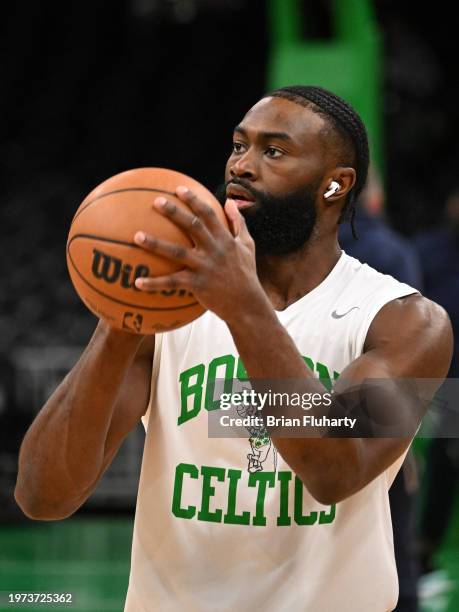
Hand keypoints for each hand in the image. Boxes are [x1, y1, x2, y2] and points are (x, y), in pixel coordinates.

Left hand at [133, 186, 267, 322]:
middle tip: (157, 201)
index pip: (209, 214)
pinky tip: (137, 283)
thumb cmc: (245, 274)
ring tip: (137, 236)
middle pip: (192, 226)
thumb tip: (230, 202)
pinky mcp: (197, 285)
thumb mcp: (247, 246)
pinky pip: (172, 283)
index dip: (194, 200)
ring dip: (156, 244)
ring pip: (177, 252)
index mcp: (225, 239)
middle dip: (175, 212)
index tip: (179, 189)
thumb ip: (239, 223)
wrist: (246, 305)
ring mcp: (205, 267)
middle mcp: (214, 250)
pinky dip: (155, 283)